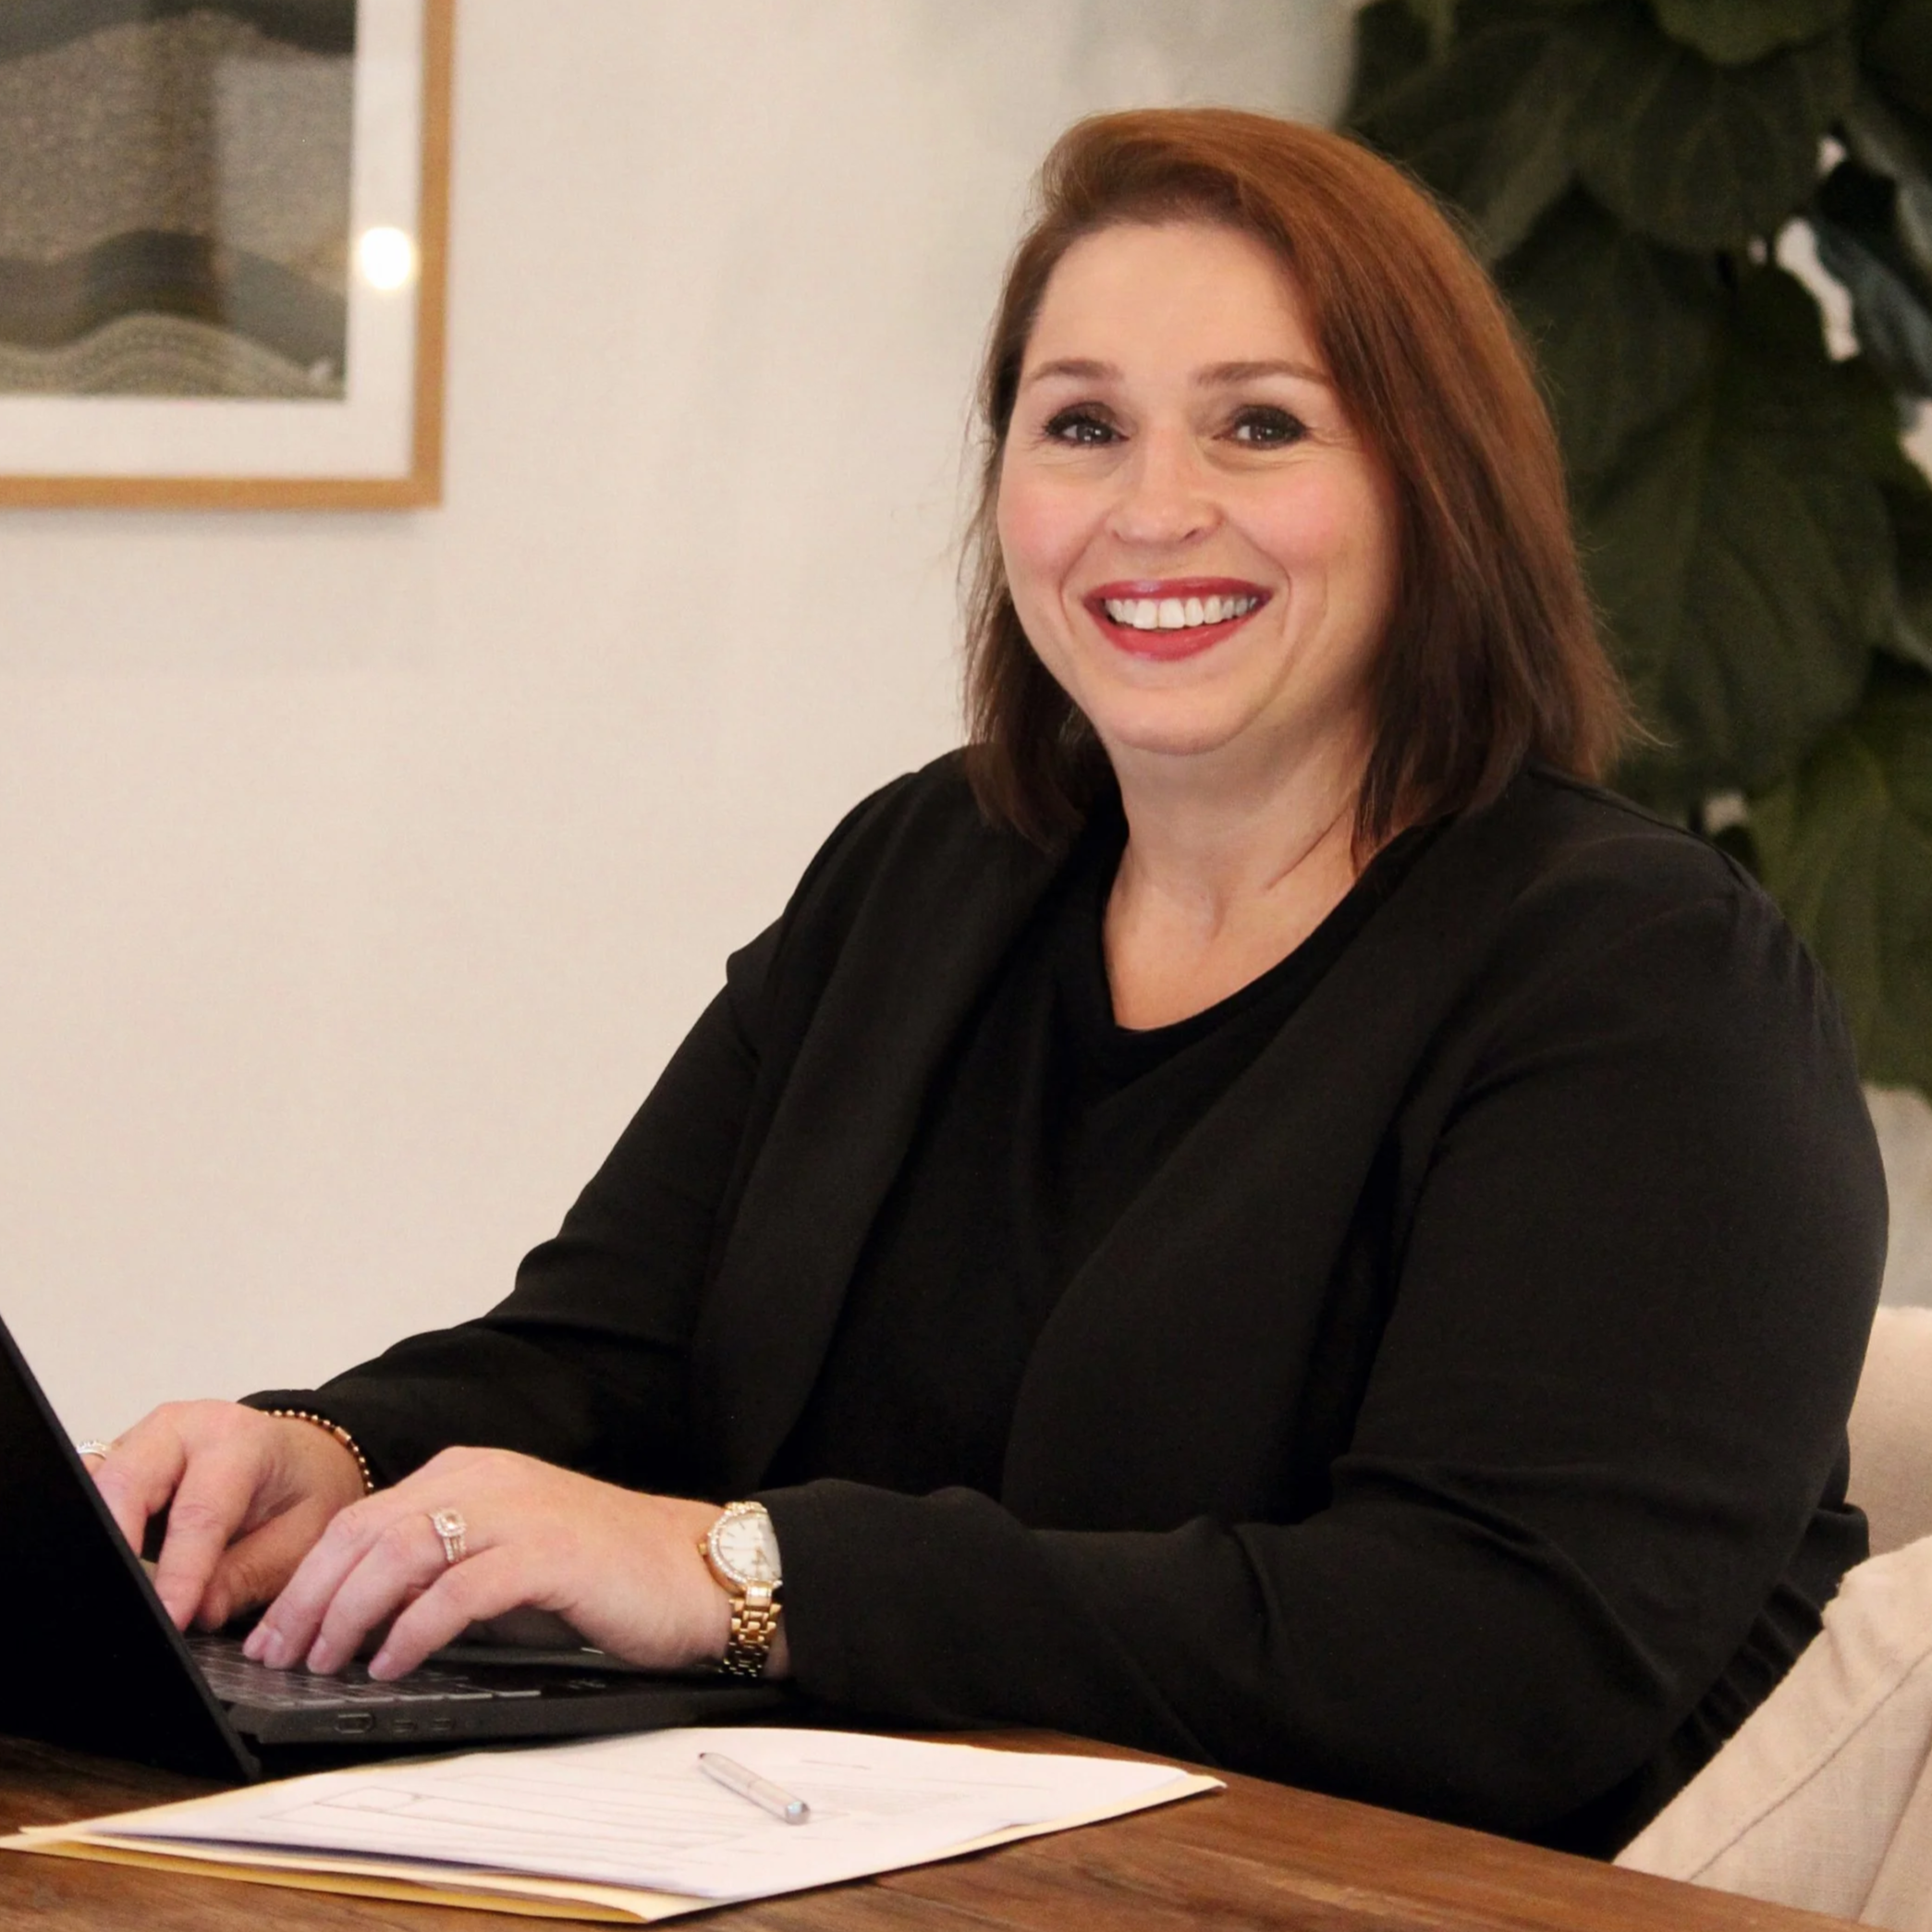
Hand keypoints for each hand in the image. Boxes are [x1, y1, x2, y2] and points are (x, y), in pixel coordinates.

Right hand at [83, 1402, 368, 1630]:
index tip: (170, 1616)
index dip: (181, 1571)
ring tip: (110, 1592)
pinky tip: (105, 1569)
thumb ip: (249, 1574)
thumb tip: (199, 1612)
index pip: (199, 1512)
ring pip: (96, 1484)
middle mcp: (181, 1429)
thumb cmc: (303, 1493)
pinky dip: (93, 1529)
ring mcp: (141, 1441)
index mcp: (237, 1439)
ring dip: (98, 1535)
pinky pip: (91, 1492)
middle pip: (127, 1482)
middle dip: (117, 1543)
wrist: (302, 1459)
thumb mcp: (301, 1537)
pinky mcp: (118, 1462)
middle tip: (124, 1604)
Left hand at [240, 1447, 779, 1682]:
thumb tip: (361, 1617)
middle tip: (282, 1654)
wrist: (696, 1571)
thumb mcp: (506, 1556)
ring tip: (326, 1662)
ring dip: (349, 1613)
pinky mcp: (548, 1551)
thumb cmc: (603, 1572)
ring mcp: (518, 1510)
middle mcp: (487, 1478)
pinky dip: (413, 1630)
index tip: (277, 1630)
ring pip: (400, 1552)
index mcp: (471, 1471)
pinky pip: (458, 1589)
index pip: (361, 1517)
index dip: (307, 1575)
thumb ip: (443, 1567)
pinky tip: (392, 1664)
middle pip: (367, 1531)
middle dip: (311, 1598)